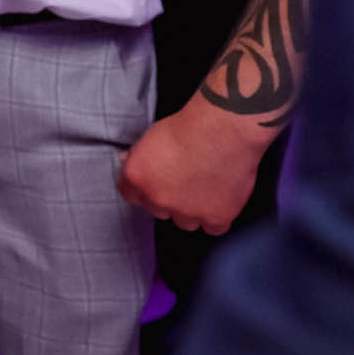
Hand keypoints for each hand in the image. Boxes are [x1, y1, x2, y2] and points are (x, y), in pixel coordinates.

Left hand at [116, 101, 267, 234]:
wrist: (223, 130)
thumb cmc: (190, 127)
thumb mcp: (151, 135)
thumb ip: (139, 156)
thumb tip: (130, 162)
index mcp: (137, 177)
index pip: (130, 195)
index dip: (144, 188)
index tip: (153, 184)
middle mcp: (158, 198)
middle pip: (158, 210)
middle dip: (168, 199)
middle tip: (183, 182)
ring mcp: (187, 211)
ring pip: (185, 222)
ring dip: (191, 210)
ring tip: (203, 189)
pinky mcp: (215, 217)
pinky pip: (213, 227)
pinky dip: (216, 217)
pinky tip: (218, 200)